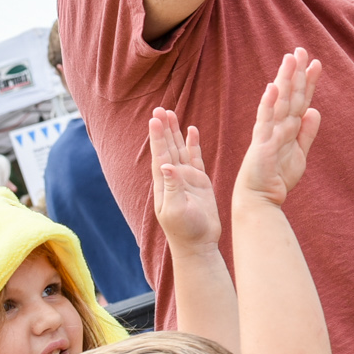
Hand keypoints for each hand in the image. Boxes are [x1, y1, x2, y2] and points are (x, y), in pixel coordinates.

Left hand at [147, 108, 220, 252]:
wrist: (198, 244)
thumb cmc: (185, 231)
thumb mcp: (175, 210)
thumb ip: (172, 188)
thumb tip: (166, 166)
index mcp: (164, 183)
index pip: (160, 155)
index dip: (157, 137)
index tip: (155, 119)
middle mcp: (173, 177)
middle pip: (167, 147)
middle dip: (163, 128)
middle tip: (159, 109)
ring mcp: (186, 178)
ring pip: (179, 149)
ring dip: (175, 132)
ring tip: (171, 113)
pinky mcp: (199, 182)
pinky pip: (195, 157)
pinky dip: (193, 144)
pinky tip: (192, 130)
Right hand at [236, 49, 324, 208]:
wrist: (260, 199)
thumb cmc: (276, 177)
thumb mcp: (300, 153)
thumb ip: (307, 133)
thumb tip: (314, 111)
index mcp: (286, 127)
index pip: (299, 100)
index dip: (307, 82)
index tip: (316, 63)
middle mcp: (275, 125)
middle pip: (288, 94)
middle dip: (295, 72)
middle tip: (301, 50)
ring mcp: (267, 133)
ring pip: (278, 102)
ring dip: (284, 80)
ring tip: (288, 59)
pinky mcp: (261, 144)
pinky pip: (266, 122)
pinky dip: (269, 105)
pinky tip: (272, 88)